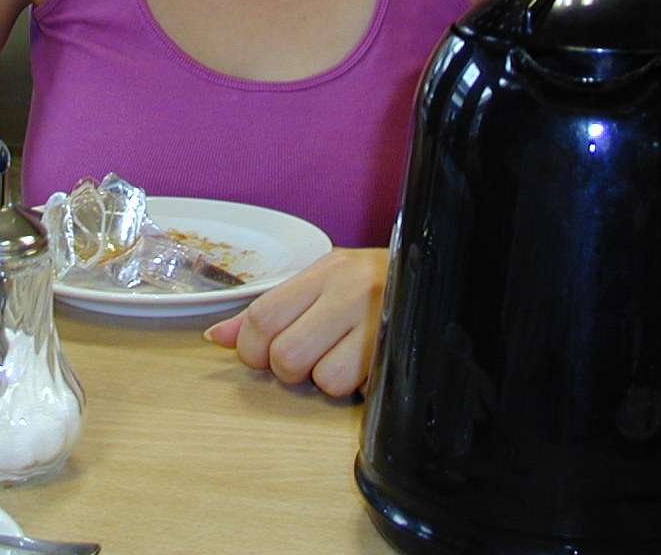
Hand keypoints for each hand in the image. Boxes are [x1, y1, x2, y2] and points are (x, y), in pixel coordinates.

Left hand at [203, 248, 387, 397]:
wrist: (442, 277)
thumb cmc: (374, 285)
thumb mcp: (322, 284)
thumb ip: (271, 310)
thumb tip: (218, 339)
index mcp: (326, 269)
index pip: (263, 316)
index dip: (252, 349)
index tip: (262, 356)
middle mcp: (351, 289)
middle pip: (287, 355)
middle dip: (289, 370)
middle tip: (308, 358)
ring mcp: (380, 320)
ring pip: (325, 379)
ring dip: (329, 381)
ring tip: (346, 358)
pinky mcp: (401, 352)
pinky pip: (360, 390)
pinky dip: (359, 388)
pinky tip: (369, 365)